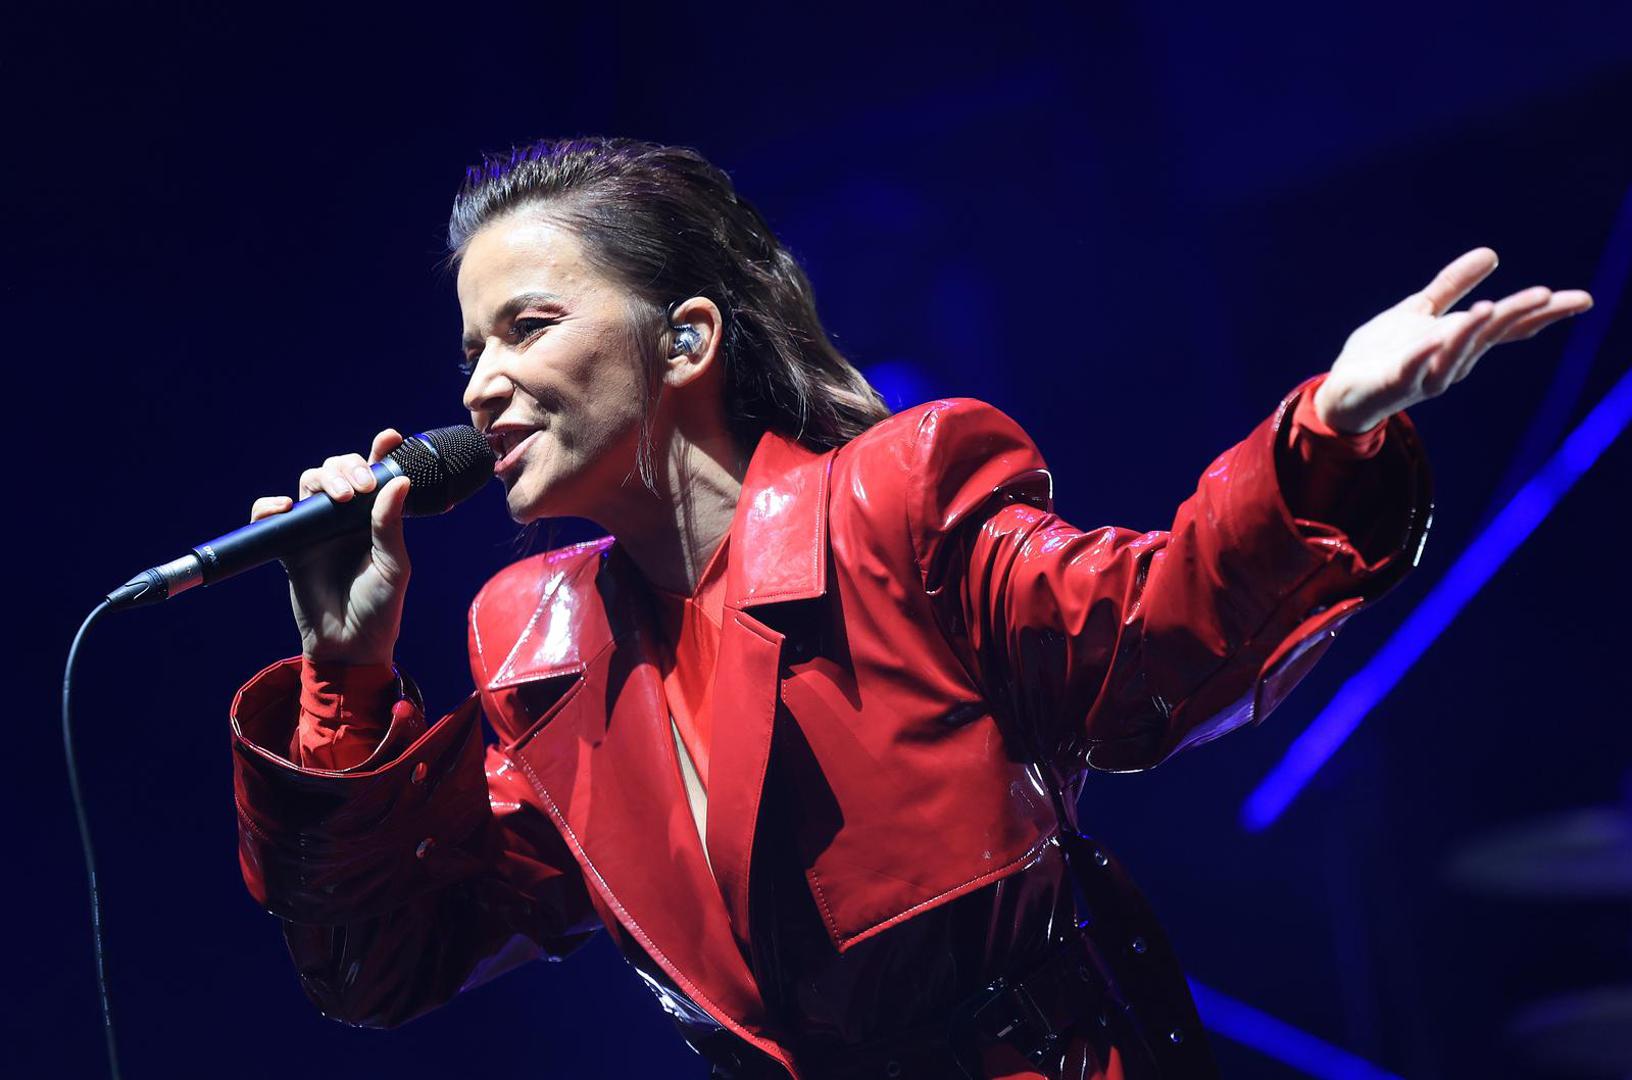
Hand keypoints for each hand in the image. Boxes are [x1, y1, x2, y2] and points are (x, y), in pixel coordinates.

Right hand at [249, 428, 411, 665]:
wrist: (349, 645)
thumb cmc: (379, 607)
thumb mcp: (393, 565)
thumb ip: (391, 524)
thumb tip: (398, 481)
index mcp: (375, 518)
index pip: (376, 477)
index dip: (380, 453)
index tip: (389, 437)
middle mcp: (345, 518)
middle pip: (339, 471)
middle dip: (348, 466)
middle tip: (362, 487)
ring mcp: (316, 530)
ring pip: (309, 484)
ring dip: (322, 479)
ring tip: (339, 497)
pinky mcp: (289, 547)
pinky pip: (271, 518)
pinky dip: (270, 507)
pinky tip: (284, 507)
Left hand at [1313, 247, 1593, 433]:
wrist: (1343, 388)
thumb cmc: (1385, 351)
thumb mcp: (1419, 309)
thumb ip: (1452, 286)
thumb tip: (1491, 253)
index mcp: (1460, 340)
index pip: (1507, 325)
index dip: (1543, 312)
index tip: (1581, 299)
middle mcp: (1452, 361)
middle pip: (1490, 336)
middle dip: (1517, 316)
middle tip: (1548, 296)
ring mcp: (1425, 375)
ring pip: (1456, 354)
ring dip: (1473, 332)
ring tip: (1491, 307)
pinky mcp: (1395, 384)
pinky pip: (1411, 369)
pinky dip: (1423, 354)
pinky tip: (1434, 336)